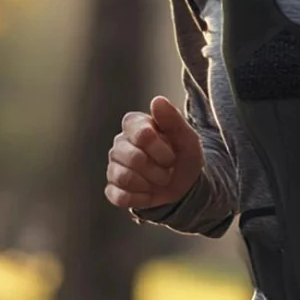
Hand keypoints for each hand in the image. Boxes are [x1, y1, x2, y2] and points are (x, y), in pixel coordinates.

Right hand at [105, 95, 204, 210]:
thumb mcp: (187, 139)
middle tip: (167, 170)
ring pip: (125, 177)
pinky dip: (140, 199)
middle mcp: (120, 142)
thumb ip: (173, 119)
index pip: (143, 136)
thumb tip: (157, 100)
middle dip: (158, 170)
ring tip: (158, 181)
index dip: (162, 151)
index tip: (172, 155)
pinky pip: (119, 196)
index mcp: (135, 124)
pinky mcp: (112, 188)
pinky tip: (148, 193)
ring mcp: (113, 165)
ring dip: (149, 185)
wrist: (184, 186)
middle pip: (134, 159)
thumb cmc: (183, 156)